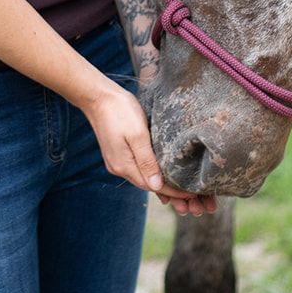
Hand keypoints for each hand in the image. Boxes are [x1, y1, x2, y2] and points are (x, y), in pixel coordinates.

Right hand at [84, 83, 217, 215]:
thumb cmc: (120, 111)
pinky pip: (137, 169)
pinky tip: (161, 173)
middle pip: (148, 185)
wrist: (98, 97)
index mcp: (124, 166)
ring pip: (143, 178)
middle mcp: (119, 168)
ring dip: (160, 183)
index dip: (174, 191)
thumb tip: (157, 186)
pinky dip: (151, 173)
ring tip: (180, 187)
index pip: (154, 186)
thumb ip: (147, 161)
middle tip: (192, 195)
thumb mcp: (138, 134)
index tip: (193, 194)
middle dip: (169, 191)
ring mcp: (117, 162)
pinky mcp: (117, 154)